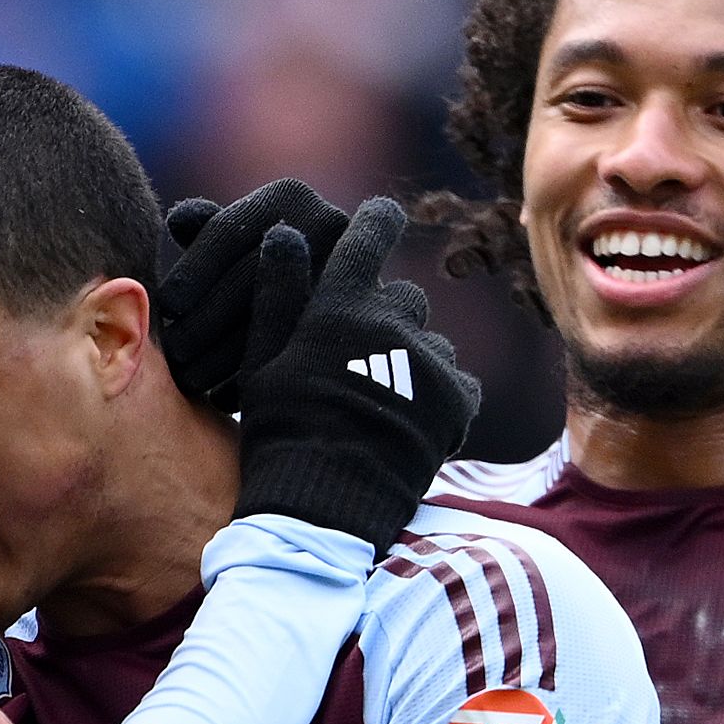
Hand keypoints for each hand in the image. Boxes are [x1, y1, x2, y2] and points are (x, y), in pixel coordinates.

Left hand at [154, 178, 356, 410]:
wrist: (344, 318)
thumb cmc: (265, 272)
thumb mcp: (239, 245)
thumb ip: (207, 228)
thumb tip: (180, 221)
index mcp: (289, 195)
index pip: (228, 232)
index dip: (193, 272)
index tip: (167, 307)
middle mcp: (327, 222)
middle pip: (249, 277)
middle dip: (204, 320)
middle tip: (174, 354)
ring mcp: (345, 272)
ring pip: (270, 319)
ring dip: (221, 357)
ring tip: (190, 380)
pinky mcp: (354, 321)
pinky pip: (292, 354)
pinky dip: (252, 380)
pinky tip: (224, 397)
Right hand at [230, 199, 480, 552]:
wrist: (324, 509)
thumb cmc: (281, 431)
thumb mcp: (265, 361)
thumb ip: (279, 293)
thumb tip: (286, 232)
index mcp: (343, 304)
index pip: (368, 237)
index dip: (376, 222)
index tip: (382, 214)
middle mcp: (395, 322)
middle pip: (399, 299)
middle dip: (383, 321)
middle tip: (359, 361)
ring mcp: (431, 361)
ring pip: (426, 344)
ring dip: (409, 362)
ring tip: (380, 403)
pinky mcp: (458, 400)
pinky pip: (453, 382)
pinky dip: (434, 396)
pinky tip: (407, 422)